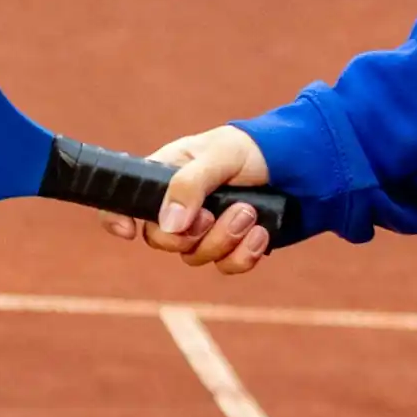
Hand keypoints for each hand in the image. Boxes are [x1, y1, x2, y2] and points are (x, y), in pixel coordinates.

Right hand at [99, 125, 273, 274]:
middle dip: (190, 234)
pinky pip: (225, 267)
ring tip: (249, 212)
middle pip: (160, 240)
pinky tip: (261, 233)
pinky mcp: (231, 248)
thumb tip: (169, 225)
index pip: (125, 201)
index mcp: (165, 177)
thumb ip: (189, 184)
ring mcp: (204, 231)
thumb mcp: (219, 155)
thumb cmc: (251, 150)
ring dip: (224, 238)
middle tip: (213, 214)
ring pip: (195, 257)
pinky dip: (244, 254)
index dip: (116, 218)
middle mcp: (179, 207)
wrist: (301, 167)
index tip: (129, 231)